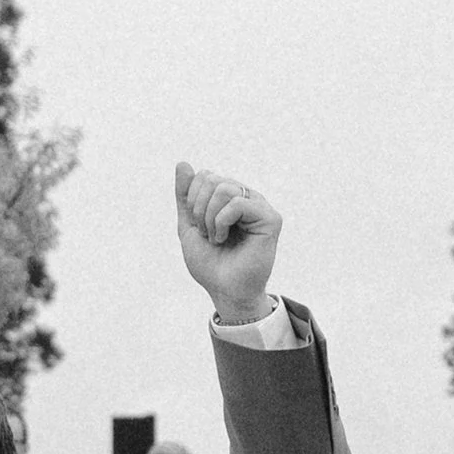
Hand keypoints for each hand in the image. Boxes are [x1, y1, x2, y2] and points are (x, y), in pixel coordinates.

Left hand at [174, 162, 279, 320]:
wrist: (224, 290)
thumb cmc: (210, 263)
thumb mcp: (189, 225)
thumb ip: (185, 196)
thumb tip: (182, 163)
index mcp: (229, 198)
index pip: (204, 176)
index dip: (192, 200)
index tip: (199, 227)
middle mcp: (246, 198)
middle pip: (212, 179)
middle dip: (199, 209)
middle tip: (208, 234)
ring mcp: (260, 206)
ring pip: (224, 188)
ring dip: (210, 218)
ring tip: (217, 238)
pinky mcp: (270, 218)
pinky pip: (237, 203)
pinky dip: (222, 222)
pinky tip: (225, 238)